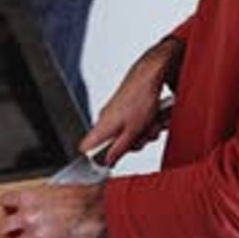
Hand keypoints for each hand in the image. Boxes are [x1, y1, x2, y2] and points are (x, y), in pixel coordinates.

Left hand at [0, 183, 105, 237]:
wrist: (94, 208)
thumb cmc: (78, 195)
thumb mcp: (52, 189)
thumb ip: (37, 198)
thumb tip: (31, 203)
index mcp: (28, 198)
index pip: (5, 200)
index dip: (7, 205)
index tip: (9, 207)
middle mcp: (28, 217)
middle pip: (2, 227)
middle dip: (4, 228)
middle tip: (7, 228)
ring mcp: (38, 234)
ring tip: (29, 237)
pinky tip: (54, 235)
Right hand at [80, 38, 180, 165]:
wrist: (149, 75)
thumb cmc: (140, 98)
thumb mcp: (132, 132)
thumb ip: (118, 150)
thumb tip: (107, 162)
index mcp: (102, 126)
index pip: (85, 148)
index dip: (96, 158)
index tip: (111, 161)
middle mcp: (104, 119)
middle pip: (112, 144)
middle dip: (131, 144)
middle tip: (143, 137)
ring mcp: (114, 113)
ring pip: (126, 134)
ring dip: (142, 133)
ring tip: (152, 125)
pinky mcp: (124, 108)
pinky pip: (132, 123)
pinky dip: (144, 123)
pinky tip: (153, 118)